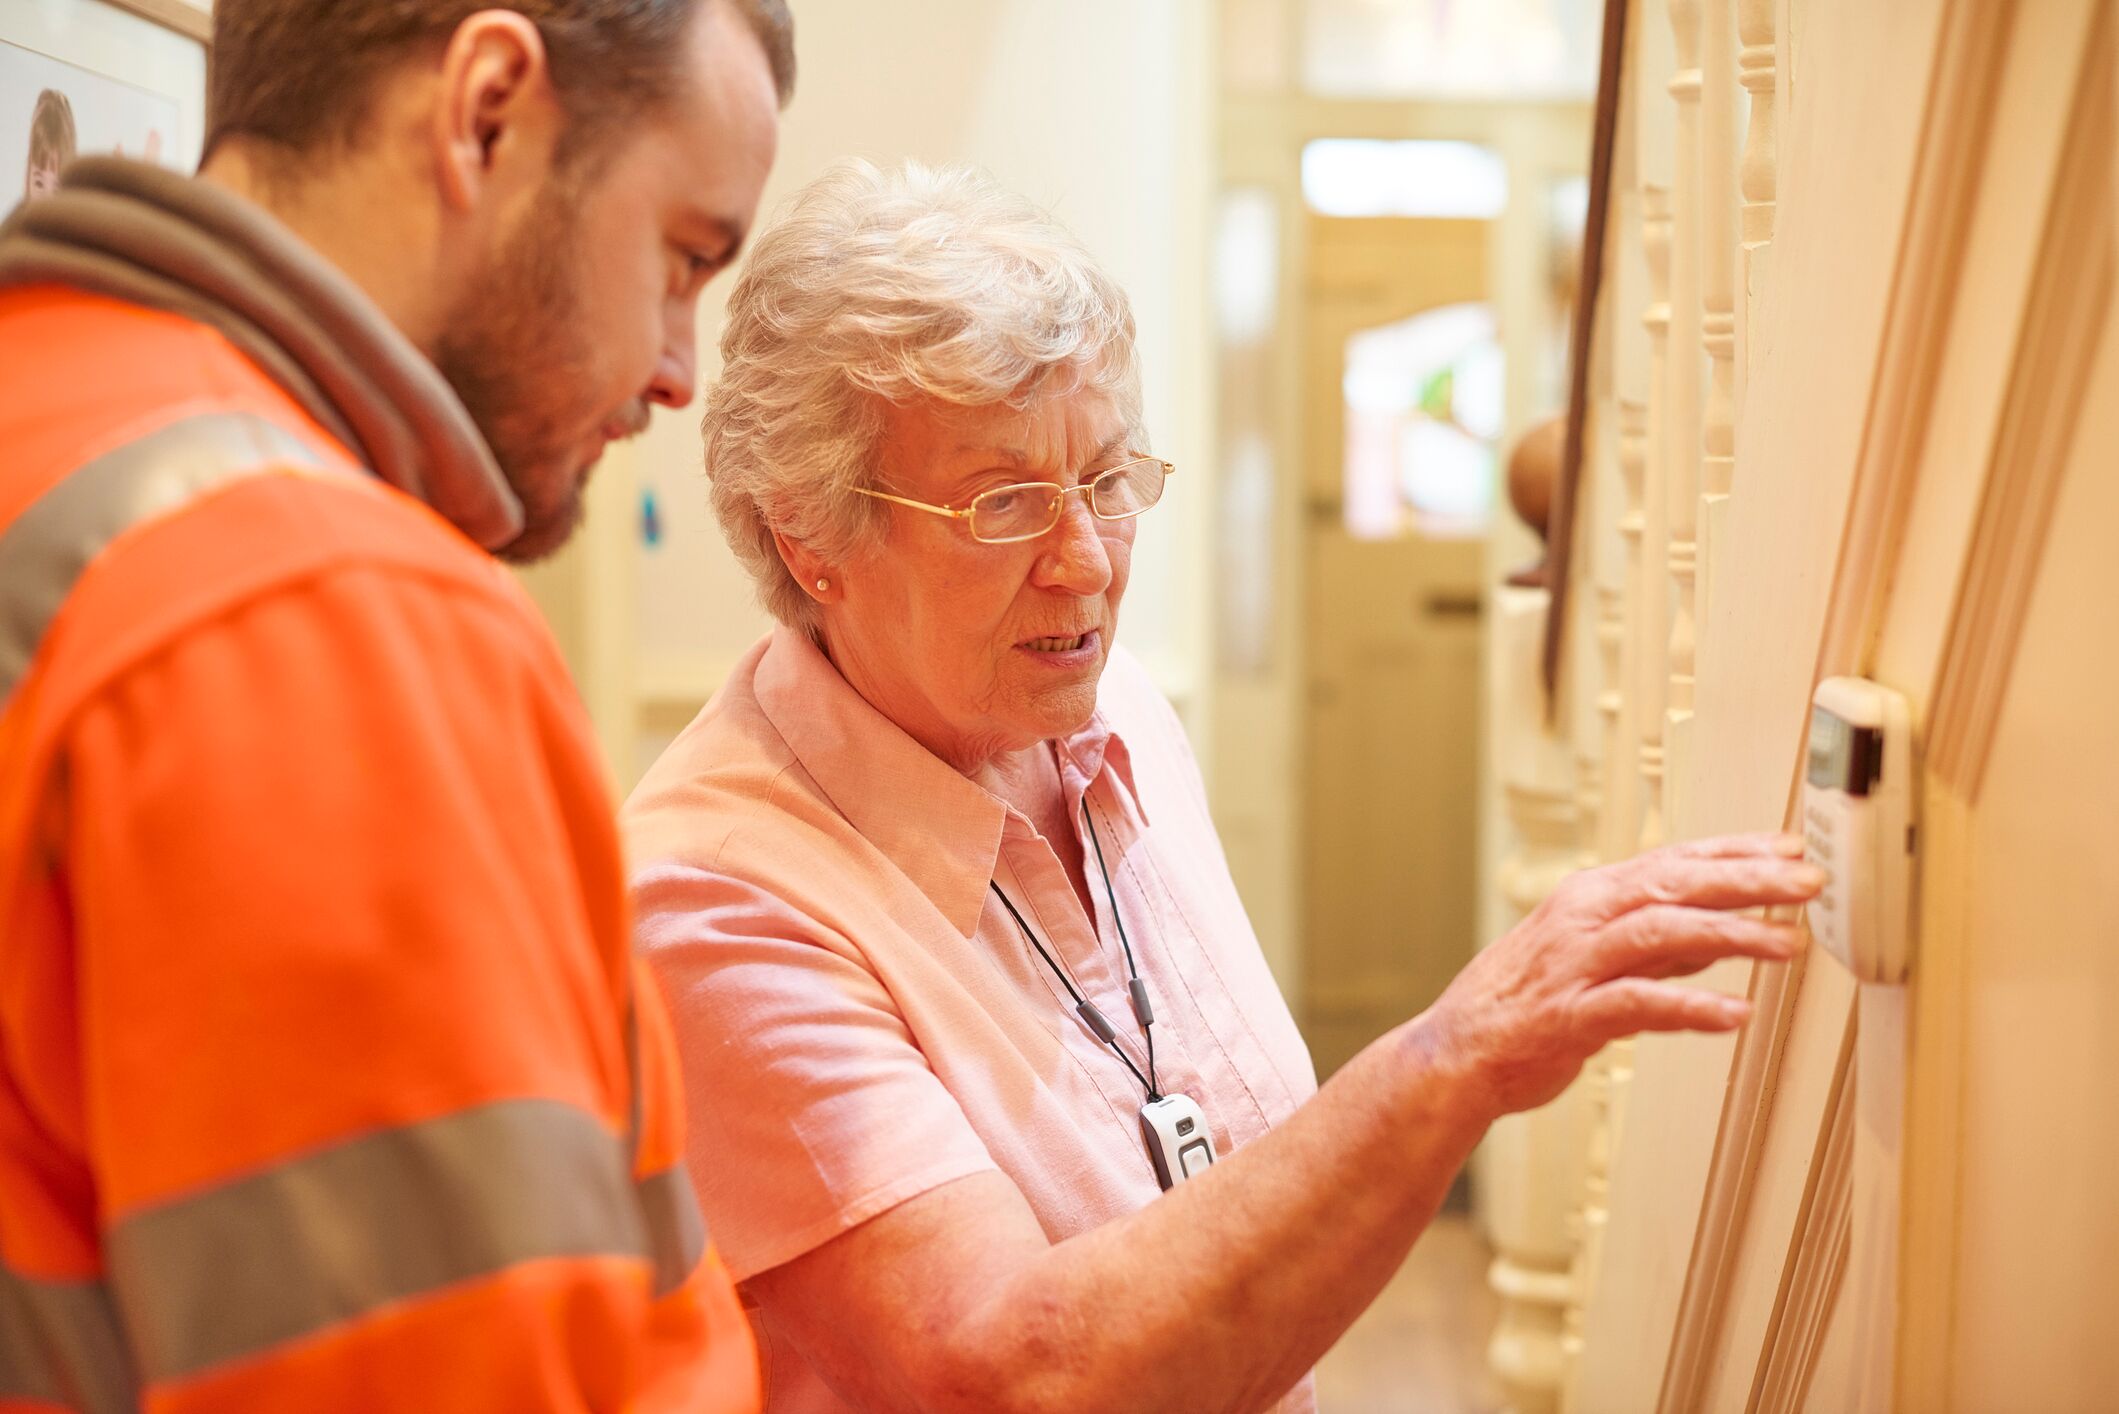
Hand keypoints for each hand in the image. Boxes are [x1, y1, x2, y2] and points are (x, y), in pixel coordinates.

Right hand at [1414, 833, 1822, 1120]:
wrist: (1455, 1054)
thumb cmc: (1523, 1005)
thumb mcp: (1589, 958)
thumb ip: (1652, 947)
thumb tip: (1718, 936)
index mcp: (1590, 898)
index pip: (1672, 860)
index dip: (1734, 851)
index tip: (1789, 847)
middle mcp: (1583, 919)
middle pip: (1674, 885)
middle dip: (1747, 880)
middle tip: (1808, 881)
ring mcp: (1576, 966)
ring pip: (1661, 933)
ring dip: (1731, 935)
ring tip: (1788, 943)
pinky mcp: (1571, 1017)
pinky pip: (1637, 1005)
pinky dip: (1690, 1008)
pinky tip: (1736, 1014)